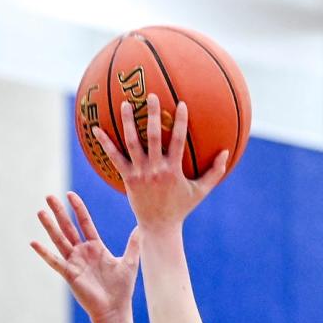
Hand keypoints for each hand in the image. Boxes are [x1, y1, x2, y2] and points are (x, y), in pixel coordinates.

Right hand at [33, 193, 139, 322]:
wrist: (114, 309)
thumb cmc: (121, 288)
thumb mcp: (129, 262)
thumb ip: (133, 244)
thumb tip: (142, 227)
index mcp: (95, 247)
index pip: (84, 222)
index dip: (77, 208)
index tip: (70, 194)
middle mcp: (82, 253)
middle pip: (68, 227)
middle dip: (59, 212)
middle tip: (49, 196)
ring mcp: (74, 263)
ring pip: (60, 240)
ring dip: (50, 226)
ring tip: (40, 212)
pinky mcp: (70, 274)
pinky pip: (55, 262)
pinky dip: (44, 253)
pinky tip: (34, 243)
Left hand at [93, 96, 228, 230]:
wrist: (158, 227)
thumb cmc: (181, 207)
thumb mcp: (200, 192)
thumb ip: (215, 172)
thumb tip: (227, 152)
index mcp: (173, 170)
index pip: (179, 141)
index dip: (181, 122)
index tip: (181, 103)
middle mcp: (155, 169)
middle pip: (153, 137)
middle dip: (153, 115)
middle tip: (150, 95)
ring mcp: (140, 173)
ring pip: (132, 143)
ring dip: (128, 123)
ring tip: (125, 104)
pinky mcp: (127, 178)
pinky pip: (114, 157)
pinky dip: (105, 143)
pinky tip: (95, 129)